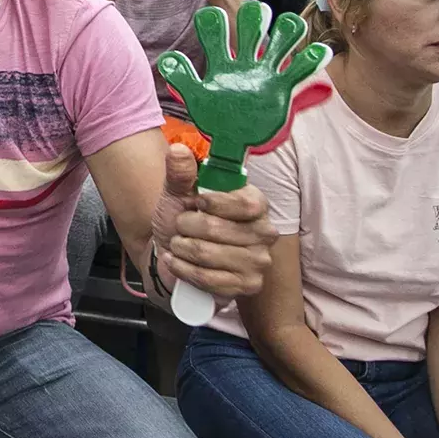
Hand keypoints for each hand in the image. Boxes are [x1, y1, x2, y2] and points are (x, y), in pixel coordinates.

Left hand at [150, 145, 274, 299]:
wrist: (173, 254)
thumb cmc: (183, 219)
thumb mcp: (179, 193)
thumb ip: (181, 173)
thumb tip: (178, 151)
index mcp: (255, 203)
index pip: (246, 204)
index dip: (214, 203)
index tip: (196, 201)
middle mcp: (265, 232)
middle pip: (217, 229)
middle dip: (185, 226)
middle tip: (179, 226)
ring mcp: (259, 262)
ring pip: (208, 254)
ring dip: (181, 248)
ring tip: (178, 243)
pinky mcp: (248, 286)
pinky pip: (208, 279)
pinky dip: (183, 270)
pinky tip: (177, 262)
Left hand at [157, 2, 332, 176]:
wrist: (231, 138)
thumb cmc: (213, 114)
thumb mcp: (196, 96)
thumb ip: (182, 78)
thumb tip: (166, 59)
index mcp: (221, 61)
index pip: (217, 34)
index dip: (214, 22)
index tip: (210, 16)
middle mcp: (244, 62)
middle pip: (251, 30)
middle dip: (254, 18)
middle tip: (256, 13)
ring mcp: (265, 72)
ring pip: (279, 43)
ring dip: (286, 32)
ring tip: (290, 27)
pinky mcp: (281, 86)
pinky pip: (298, 70)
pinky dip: (310, 61)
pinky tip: (319, 52)